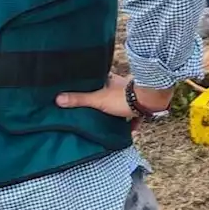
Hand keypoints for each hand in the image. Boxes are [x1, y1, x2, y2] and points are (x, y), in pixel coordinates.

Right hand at [56, 73, 171, 118]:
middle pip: (110, 92)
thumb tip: (58, 98)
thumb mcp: (98, 99)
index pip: (98, 77)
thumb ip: (80, 100)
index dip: (91, 82)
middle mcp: (122, 85)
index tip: (84, 86)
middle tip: (96, 109)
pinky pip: (136, 115)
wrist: (151, 101)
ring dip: (120, 112)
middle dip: (105, 100)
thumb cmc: (123, 98)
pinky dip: (133, 122)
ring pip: (123, 103)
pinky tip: (131, 132)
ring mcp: (133, 95)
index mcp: (110, 80)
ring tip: (111, 122)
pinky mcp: (142, 105)